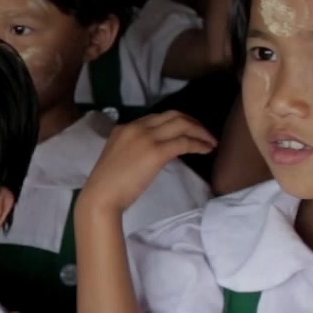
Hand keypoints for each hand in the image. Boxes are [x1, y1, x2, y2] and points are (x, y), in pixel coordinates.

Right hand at [81, 112, 216, 215]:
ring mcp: (146, 138)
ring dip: (200, 131)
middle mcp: (136, 127)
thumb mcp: (119, 157)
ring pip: (181, 124)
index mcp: (124, 128)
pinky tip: (206, 149)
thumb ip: (135, 148)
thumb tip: (155, 152)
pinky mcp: (156, 152)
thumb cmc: (108, 185)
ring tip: (210, 141)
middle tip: (204, 133)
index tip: (187, 131)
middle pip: (172, 115)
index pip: (157, 117)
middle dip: (192, 122)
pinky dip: (198, 144)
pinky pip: (184, 142)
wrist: (101, 197)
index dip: (177, 122)